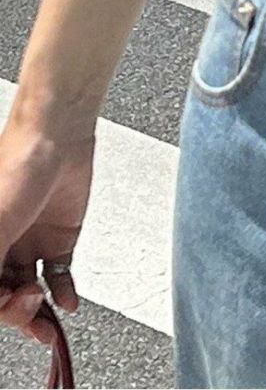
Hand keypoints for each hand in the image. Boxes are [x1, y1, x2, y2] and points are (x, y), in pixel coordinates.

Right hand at [0, 110, 94, 347]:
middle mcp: (1, 246)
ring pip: (29, 292)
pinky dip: (63, 294)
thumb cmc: (15, 167)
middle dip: (15, 312)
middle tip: (28, 305)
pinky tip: (66, 305)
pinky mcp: (59, 238)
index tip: (7, 305)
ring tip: (48, 320)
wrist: (57, 136)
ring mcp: (29, 244)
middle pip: (4, 297)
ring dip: (38, 312)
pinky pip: (58, 276)